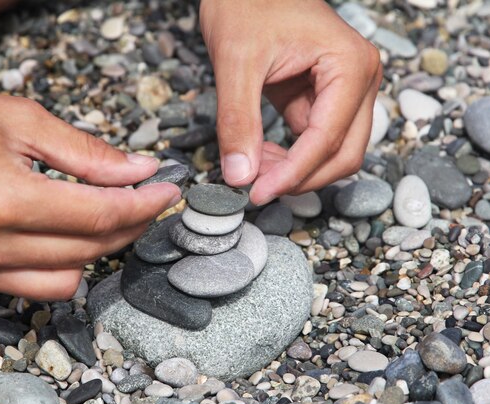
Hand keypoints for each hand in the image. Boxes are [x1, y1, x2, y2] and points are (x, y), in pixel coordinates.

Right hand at [0, 75, 179, 299]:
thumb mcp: (21, 119)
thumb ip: (87, 152)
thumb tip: (140, 170)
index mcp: (3, 199)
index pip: (98, 215)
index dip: (143, 204)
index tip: (167, 188)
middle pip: (91, 248)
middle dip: (131, 223)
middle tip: (147, 195)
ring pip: (70, 277)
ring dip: (101, 248)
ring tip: (110, 214)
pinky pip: (37, 287)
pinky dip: (66, 265)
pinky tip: (72, 235)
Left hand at [200, 0, 381, 204]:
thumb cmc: (246, 3)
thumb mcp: (236, 62)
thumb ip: (237, 121)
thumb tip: (239, 175)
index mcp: (349, 66)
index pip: (329, 138)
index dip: (293, 174)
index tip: (257, 193)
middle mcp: (359, 80)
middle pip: (344, 154)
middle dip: (300, 177)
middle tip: (256, 188)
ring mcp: (345, 91)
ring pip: (332, 153)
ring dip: (295, 170)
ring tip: (251, 166)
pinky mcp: (323, 98)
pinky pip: (313, 141)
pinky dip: (288, 157)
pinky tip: (258, 156)